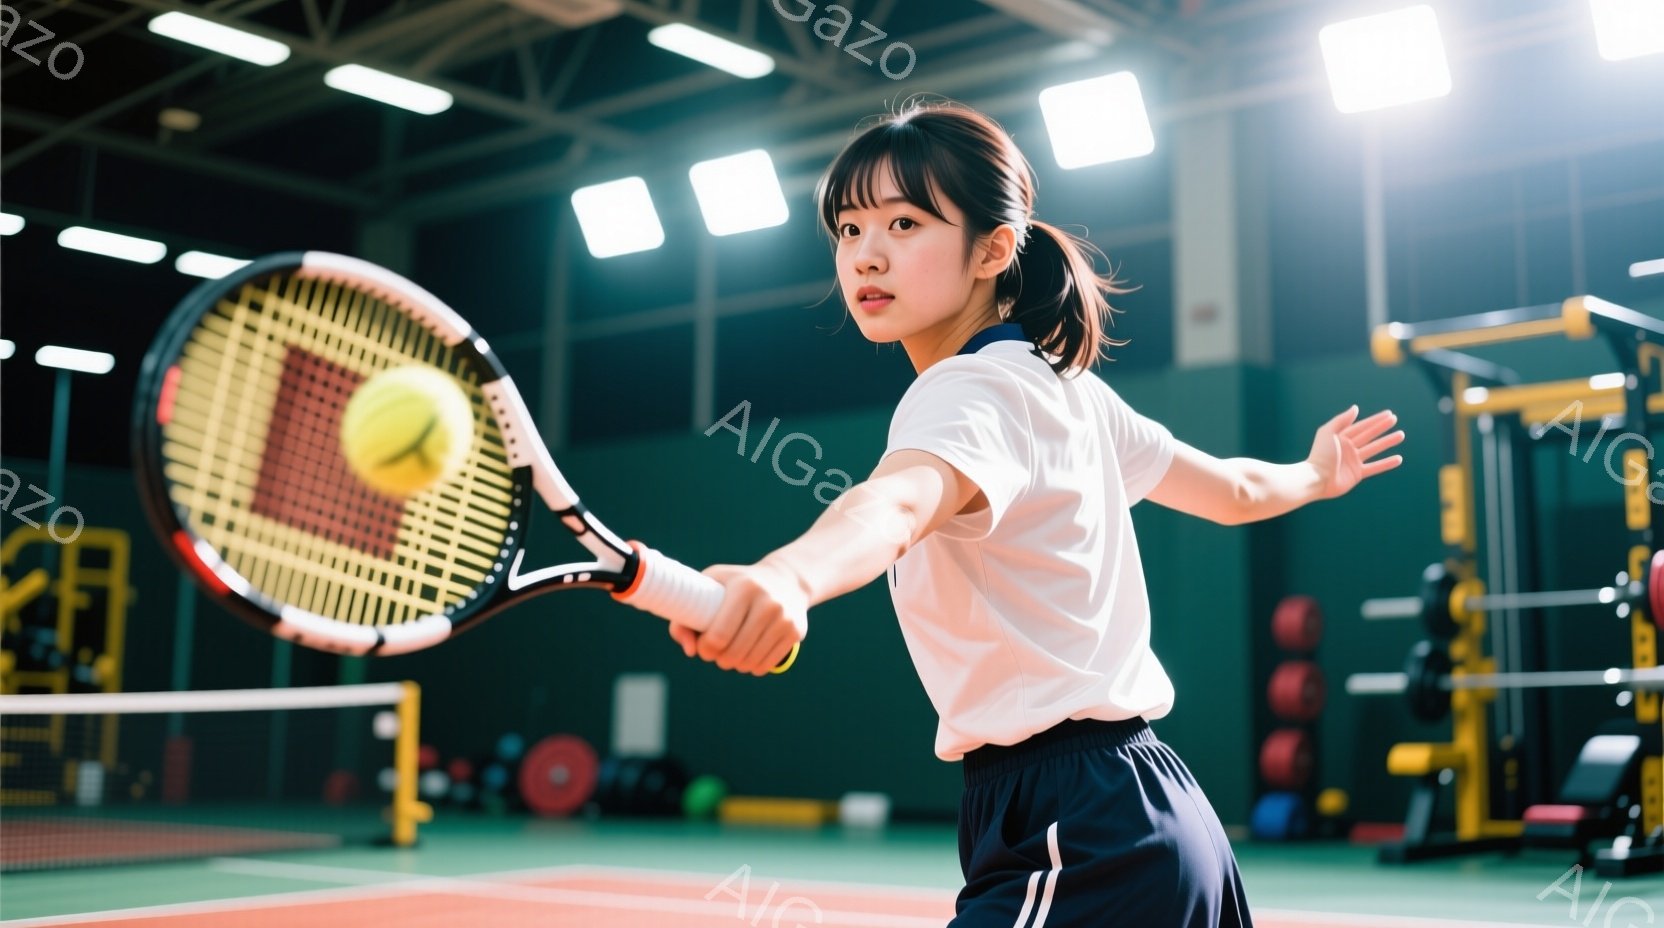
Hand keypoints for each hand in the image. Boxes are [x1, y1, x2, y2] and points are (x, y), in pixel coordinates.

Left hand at [668, 561, 807, 675]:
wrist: (786, 579)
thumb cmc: (737, 584)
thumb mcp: (711, 586)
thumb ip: (687, 616)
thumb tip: (690, 650)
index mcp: (743, 588)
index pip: (718, 635)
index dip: (705, 649)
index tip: (703, 647)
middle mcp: (767, 602)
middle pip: (734, 653)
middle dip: (720, 659)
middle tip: (717, 653)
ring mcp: (784, 618)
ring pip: (750, 662)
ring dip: (736, 665)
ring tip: (732, 654)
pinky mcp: (796, 631)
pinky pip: (768, 665)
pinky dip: (754, 667)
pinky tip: (749, 656)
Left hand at [1307, 405, 1404, 498]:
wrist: (1317, 478)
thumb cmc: (1320, 454)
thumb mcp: (1328, 432)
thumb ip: (1341, 420)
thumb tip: (1355, 408)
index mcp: (1340, 437)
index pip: (1361, 426)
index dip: (1375, 420)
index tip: (1388, 414)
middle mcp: (1348, 448)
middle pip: (1369, 435)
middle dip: (1382, 427)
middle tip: (1395, 420)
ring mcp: (1353, 461)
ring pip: (1374, 449)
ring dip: (1387, 442)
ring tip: (1401, 435)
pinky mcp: (1357, 474)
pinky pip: (1375, 467)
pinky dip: (1386, 463)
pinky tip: (1399, 459)